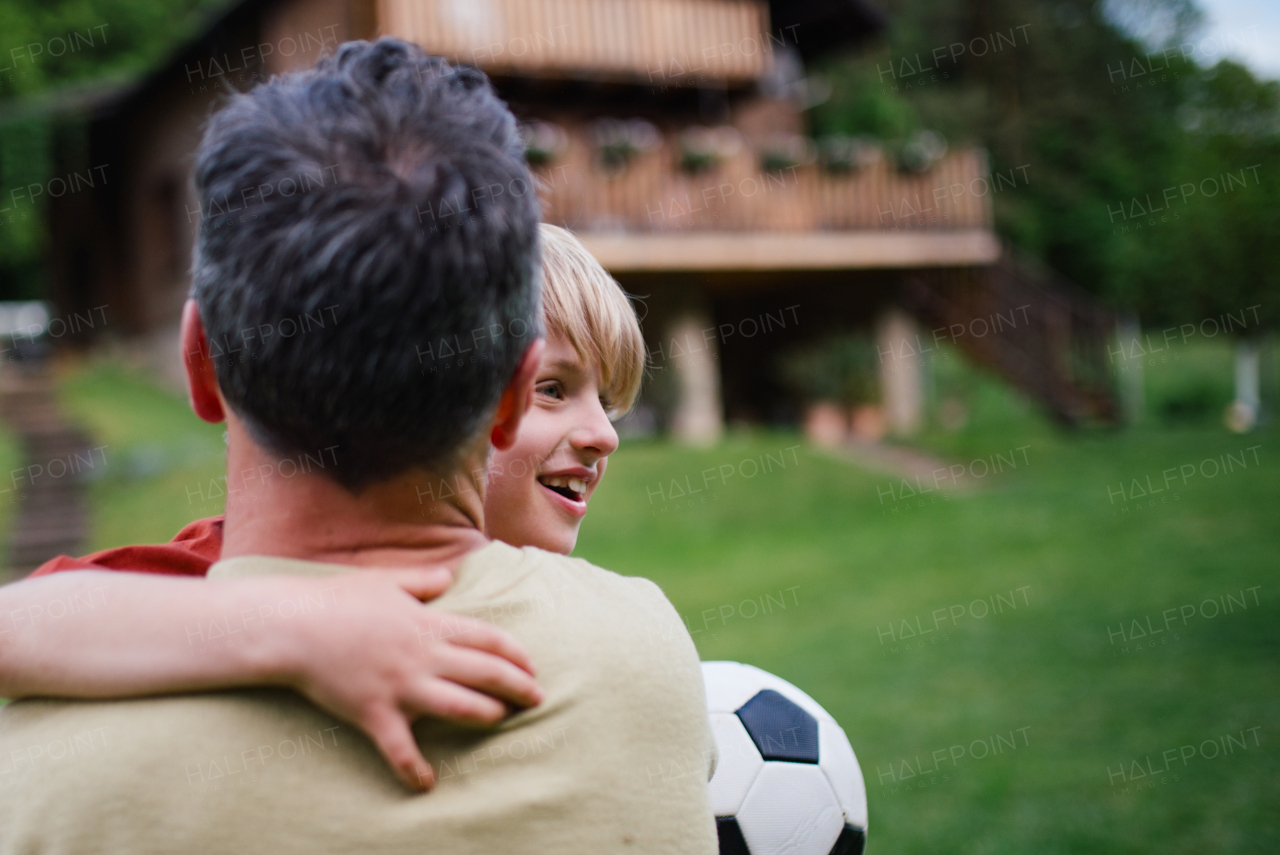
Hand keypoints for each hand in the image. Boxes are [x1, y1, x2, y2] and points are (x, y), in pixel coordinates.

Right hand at [269, 568, 541, 790]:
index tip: (531, 665)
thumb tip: (448, 578)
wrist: (293, 627)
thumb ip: (423, 580)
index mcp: (429, 623)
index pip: (488, 639)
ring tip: (501, 719)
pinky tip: (428, 783)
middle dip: (518, 687)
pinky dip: (414, 770)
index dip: (516, 654)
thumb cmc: (339, 600)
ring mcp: (401, 686)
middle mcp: (423, 656)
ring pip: (460, 707)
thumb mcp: (387, 580)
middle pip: (486, 673)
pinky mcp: (375, 713)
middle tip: (537, 698)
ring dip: (488, 716)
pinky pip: (400, 749)